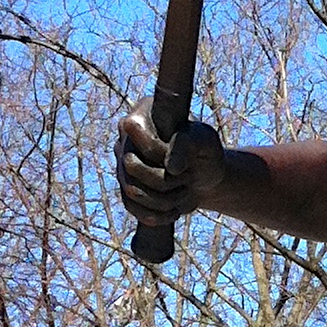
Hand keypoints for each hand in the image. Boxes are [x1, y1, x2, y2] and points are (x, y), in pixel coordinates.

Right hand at [114, 106, 228, 225]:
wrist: (205, 175)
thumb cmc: (204, 151)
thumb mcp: (204, 142)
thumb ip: (188, 145)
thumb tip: (170, 167)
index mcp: (142, 112)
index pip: (134, 130)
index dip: (159, 150)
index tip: (184, 157)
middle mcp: (124, 137)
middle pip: (131, 165)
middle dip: (167, 179)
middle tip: (188, 176)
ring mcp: (121, 164)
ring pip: (133, 191)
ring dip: (166, 199)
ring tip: (185, 192)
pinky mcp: (125, 189)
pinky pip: (134, 209)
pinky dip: (159, 214)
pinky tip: (176, 210)